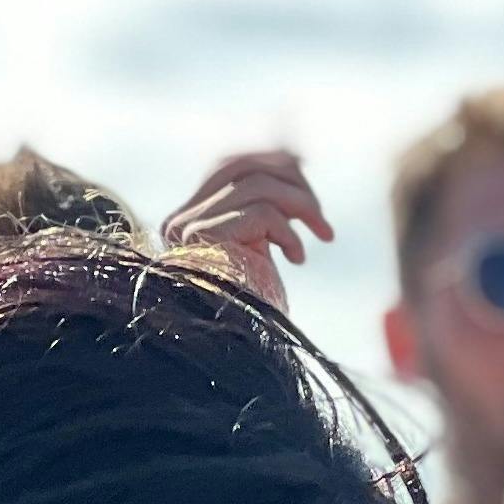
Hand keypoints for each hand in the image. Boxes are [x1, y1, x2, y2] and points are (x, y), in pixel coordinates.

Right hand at [158, 148, 329, 312]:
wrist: (246, 351)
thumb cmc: (259, 304)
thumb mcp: (264, 243)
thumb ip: (267, 203)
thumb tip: (295, 152)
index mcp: (190, 218)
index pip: (231, 163)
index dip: (275, 159)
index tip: (312, 177)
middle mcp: (181, 220)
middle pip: (245, 166)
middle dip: (294, 183)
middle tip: (321, 220)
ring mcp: (189, 229)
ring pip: (257, 185)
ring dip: (302, 206)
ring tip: (322, 234)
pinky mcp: (205, 240)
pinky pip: (261, 212)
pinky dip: (290, 233)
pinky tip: (297, 260)